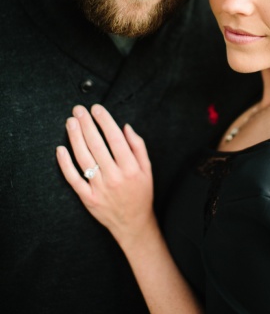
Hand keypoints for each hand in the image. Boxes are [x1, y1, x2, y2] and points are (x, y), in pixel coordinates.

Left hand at [56, 104, 155, 247]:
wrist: (133, 223)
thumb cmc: (141, 193)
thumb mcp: (147, 169)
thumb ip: (138, 147)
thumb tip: (125, 127)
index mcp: (131, 168)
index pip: (115, 139)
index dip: (105, 122)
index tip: (97, 109)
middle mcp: (115, 176)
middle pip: (97, 146)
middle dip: (87, 125)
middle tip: (79, 110)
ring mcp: (99, 188)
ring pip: (84, 158)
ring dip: (75, 138)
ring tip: (70, 122)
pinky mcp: (88, 198)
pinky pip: (73, 178)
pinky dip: (65, 164)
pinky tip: (60, 149)